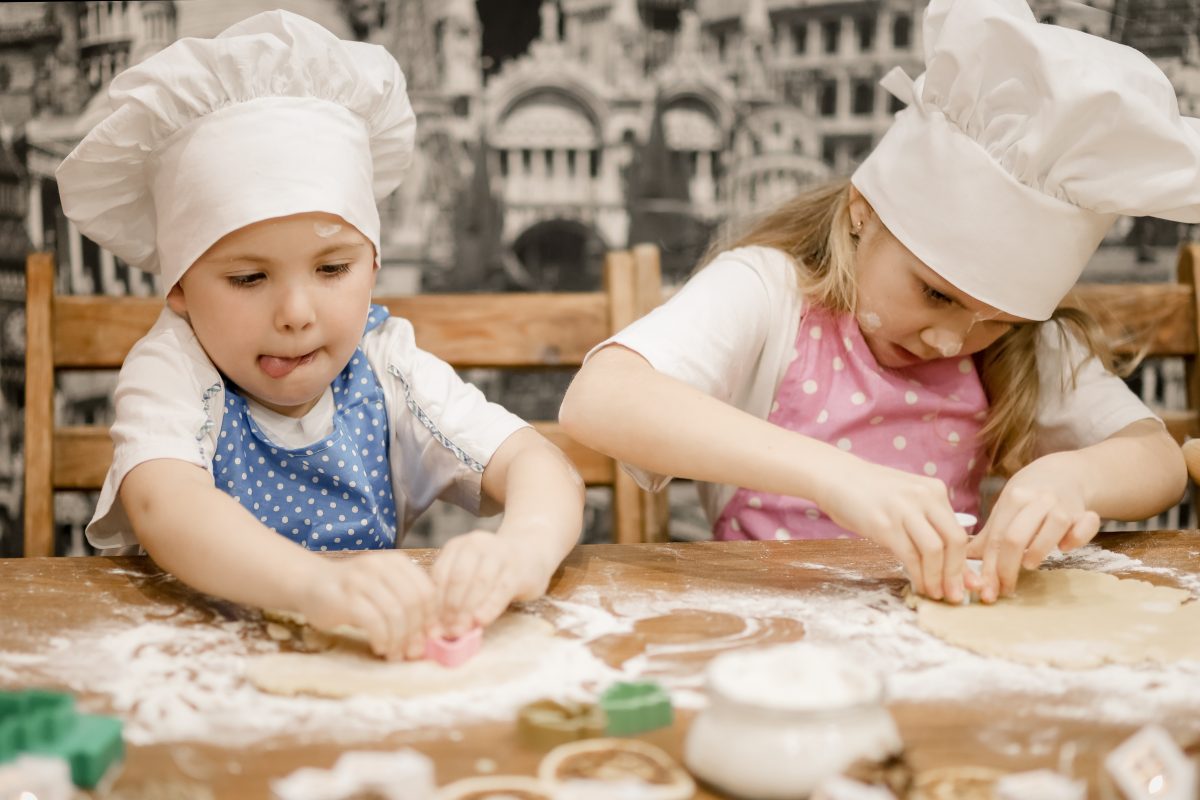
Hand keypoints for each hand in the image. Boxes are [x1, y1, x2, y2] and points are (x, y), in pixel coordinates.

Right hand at [294, 551, 434, 660]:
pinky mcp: (346, 598)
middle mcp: (381, 566)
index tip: (430, 638)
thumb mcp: (384, 589)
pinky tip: (380, 647)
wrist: (311, 585)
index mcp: (396, 562)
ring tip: (395, 653)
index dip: (432, 617)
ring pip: (395, 613)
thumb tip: (432, 635)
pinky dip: (382, 638)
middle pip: (413, 603)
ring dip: (399, 640)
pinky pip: (374, 621)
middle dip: (416, 632)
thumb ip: (407, 604)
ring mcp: (362, 580)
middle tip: (413, 652)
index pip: (427, 590)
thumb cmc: (353, 593)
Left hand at [431, 530, 547, 637]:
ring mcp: (499, 553)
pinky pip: (501, 589)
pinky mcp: (517, 567)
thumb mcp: (470, 574)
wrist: (531, 553)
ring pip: (478, 583)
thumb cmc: (494, 571)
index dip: (435, 603)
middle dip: (450, 609)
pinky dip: (489, 607)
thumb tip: (436, 629)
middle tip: (447, 631)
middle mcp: (476, 544)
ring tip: (461, 630)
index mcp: (458, 546)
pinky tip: (481, 621)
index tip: (432, 626)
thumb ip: (453, 595)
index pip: (440, 575)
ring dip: (468, 610)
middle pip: (457, 579)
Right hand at [817, 458, 975, 602]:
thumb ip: (930, 526)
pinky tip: (918, 585)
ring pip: (934, 550)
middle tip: (955, 596)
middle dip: (957, 574)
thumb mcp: (907, 502)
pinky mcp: (883, 524)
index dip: (965, 564)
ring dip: (937, 578)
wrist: (836, 476)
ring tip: (935, 594)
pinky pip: (909, 555)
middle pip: (954, 541)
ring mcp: (903, 509)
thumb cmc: (871, 493)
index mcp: (934, 491)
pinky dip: (918, 575)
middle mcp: (924, 497)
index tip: (967, 585)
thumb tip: (953, 562)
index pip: (960, 532)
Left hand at [967, 453, 1099, 602]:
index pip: (996, 538)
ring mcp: (1063, 505)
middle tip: (1005, 588)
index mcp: (1014, 499)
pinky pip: (1085, 526)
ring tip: (1029, 565)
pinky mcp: (1086, 513)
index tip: (986, 590)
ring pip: (1052, 528)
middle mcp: (1038, 500)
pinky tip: (1065, 548)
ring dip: (1038, 550)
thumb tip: (963, 563)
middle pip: (1016, 536)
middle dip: (1007, 567)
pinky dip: (1077, 538)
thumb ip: (989, 537)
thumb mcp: (1005, 509)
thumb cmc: (1029, 497)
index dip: (989, 567)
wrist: (1064, 474)